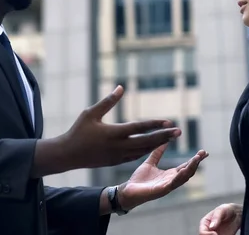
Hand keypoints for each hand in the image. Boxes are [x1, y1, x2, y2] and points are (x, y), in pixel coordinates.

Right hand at [61, 86, 180, 168]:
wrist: (68, 155)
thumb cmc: (78, 131)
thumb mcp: (91, 113)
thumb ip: (108, 101)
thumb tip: (121, 87)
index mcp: (113, 133)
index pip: (139, 128)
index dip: (155, 124)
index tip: (169, 121)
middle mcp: (118, 146)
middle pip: (146, 141)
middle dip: (164, 136)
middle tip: (179, 132)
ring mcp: (118, 156)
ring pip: (142, 151)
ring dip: (157, 144)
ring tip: (170, 138)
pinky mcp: (116, 161)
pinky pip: (135, 156)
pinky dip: (146, 151)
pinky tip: (153, 146)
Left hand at [117, 144, 208, 210]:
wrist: (128, 190)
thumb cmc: (139, 179)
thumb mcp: (150, 162)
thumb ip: (157, 153)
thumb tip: (164, 140)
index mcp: (169, 174)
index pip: (186, 166)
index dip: (195, 159)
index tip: (203, 152)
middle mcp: (171, 180)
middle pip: (188, 171)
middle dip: (197, 162)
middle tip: (204, 153)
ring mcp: (168, 186)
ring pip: (183, 177)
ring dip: (191, 168)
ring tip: (197, 159)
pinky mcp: (161, 190)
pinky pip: (173, 184)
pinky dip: (179, 177)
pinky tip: (184, 170)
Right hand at [199, 203, 242, 234]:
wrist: (237, 214)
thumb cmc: (227, 209)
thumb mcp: (222, 210)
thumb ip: (216, 217)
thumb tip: (211, 227)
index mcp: (205, 223)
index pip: (202, 232)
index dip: (208, 234)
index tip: (215, 234)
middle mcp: (209, 230)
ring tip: (224, 234)